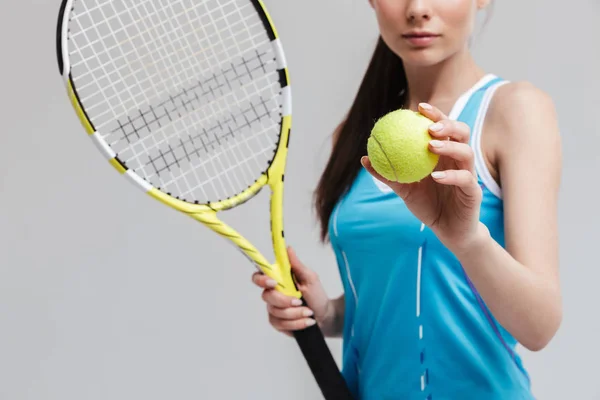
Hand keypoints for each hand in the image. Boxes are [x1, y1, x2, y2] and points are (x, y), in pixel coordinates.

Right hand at [252, 247, 332, 336]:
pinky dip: (296, 323)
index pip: (259, 276)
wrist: (324, 316)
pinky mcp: (277, 323)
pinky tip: (307, 321)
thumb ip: (297, 265)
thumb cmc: (316, 295)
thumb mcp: (310, 278)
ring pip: (276, 312)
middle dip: (285, 301)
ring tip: (309, 312)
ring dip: (295, 313)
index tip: (274, 282)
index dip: (261, 279)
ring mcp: (273, 309)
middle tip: (300, 301)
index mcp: (278, 280)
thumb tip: (288, 248)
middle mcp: (272, 294)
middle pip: (267, 296)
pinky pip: (281, 324)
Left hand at [362, 102, 485, 253]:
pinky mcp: (474, 191)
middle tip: (429, 126)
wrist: (448, 231)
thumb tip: (364, 158)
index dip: (434, 114)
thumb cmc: (428, 206)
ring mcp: (469, 173)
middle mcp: (459, 159)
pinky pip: (465, 179)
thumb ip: (387, 174)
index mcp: (444, 154)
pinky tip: (436, 175)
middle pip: (461, 132)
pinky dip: (451, 175)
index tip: (417, 107)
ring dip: (449, 146)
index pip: (442, 128)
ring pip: (466, 152)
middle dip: (447, 124)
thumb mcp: (404, 189)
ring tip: (431, 146)